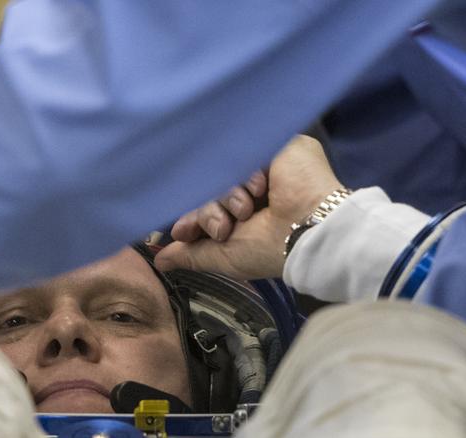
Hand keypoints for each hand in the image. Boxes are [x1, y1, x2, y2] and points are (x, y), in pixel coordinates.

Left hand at [156, 135, 344, 280]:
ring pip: (224, 172)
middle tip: (224, 228)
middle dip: (208, 212)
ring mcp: (265, 168)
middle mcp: (251, 191)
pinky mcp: (278, 148)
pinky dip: (246, 175)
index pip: (205, 207)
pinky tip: (260, 190)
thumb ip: (191, 255)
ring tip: (248, 211)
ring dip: (230, 196)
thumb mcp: (223, 257)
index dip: (192, 218)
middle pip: (210, 189)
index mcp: (242, 216)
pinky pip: (244, 152)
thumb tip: (160, 261)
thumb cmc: (270, 250)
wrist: (306, 231)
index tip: (181, 231)